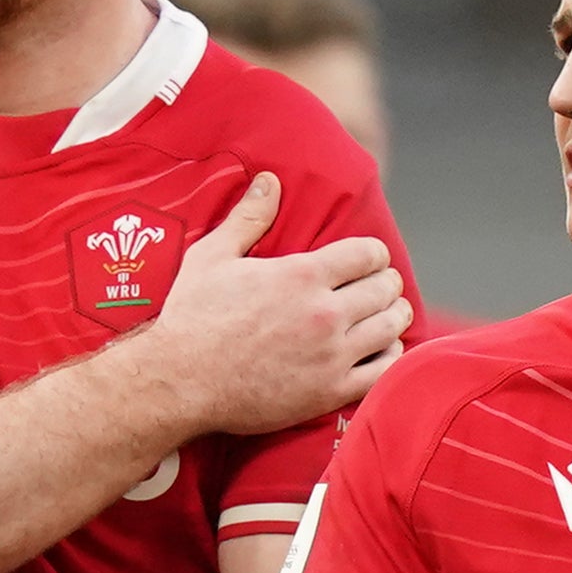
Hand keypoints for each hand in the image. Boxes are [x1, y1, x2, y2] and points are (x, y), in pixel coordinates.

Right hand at [123, 172, 410, 440]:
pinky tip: (378, 351)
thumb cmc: (190, 318)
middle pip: (386, 288)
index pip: (369, 253)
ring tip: (386, 316)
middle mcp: (324, 313)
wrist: (178, 383)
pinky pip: (383, 370)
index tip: (368, 260)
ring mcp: (330, 355)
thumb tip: (269, 180)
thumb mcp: (211, 258)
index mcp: (301, 275)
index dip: (374, 253)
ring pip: (390, 327)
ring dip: (393, 317)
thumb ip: (247, 218)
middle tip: (379, 287)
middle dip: (385, 283)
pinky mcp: (328, 391)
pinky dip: (388, 357)